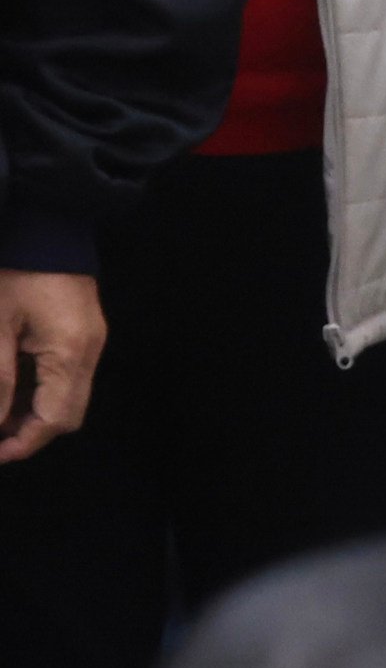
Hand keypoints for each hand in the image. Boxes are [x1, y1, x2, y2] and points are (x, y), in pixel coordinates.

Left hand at [0, 269, 104, 463]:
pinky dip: (41, 392)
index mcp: (70, 353)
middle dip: (30, 433)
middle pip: (68, 415)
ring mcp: (91, 341)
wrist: (45, 224)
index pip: (55, 419)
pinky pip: (67, 376)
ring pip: (69, 398)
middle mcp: (90, 351)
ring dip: (34, 413)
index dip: (23, 443)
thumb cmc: (16, 271)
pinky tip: (12, 388)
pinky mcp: (84, 331)